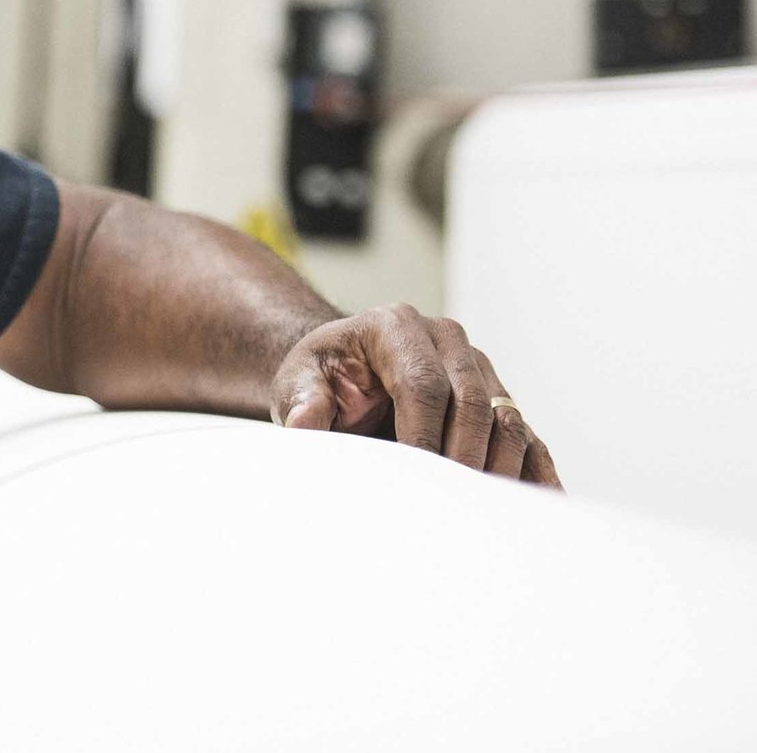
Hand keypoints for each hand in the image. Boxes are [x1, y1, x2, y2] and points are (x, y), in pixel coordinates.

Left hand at [269, 303, 559, 486]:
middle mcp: (445, 339)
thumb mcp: (298, 381)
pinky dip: (533, 470)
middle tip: (456, 504)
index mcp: (396, 326)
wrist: (346, 372)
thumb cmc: (323, 377)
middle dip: (464, 456)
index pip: (421, 383)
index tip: (417, 477)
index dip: (423, 434)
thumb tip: (304, 424)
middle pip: (471, 401)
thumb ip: (302, 399)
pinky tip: (538, 504)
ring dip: (499, 467)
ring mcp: (478, 367)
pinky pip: (527, 435)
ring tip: (486, 511)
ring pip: (506, 418)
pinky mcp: (499, 398)